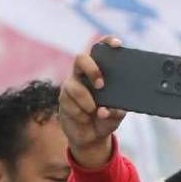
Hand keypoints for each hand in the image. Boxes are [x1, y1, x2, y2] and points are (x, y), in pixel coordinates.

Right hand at [59, 37, 125, 168]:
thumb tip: (108, 109)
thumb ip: (116, 111)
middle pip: (81, 59)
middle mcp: (82, 75)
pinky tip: (85, 119)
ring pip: (74, 87)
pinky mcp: (63, 100)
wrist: (91, 138)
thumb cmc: (105, 119)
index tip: (117, 45)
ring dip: (87, 101)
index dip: (107, 43)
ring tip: (95, 112)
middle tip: (101, 85)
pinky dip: (82, 114)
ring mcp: (71, 86)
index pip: (100, 50)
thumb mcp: (116, 116)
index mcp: (98, 72)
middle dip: (92, 70)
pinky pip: (70, 104)